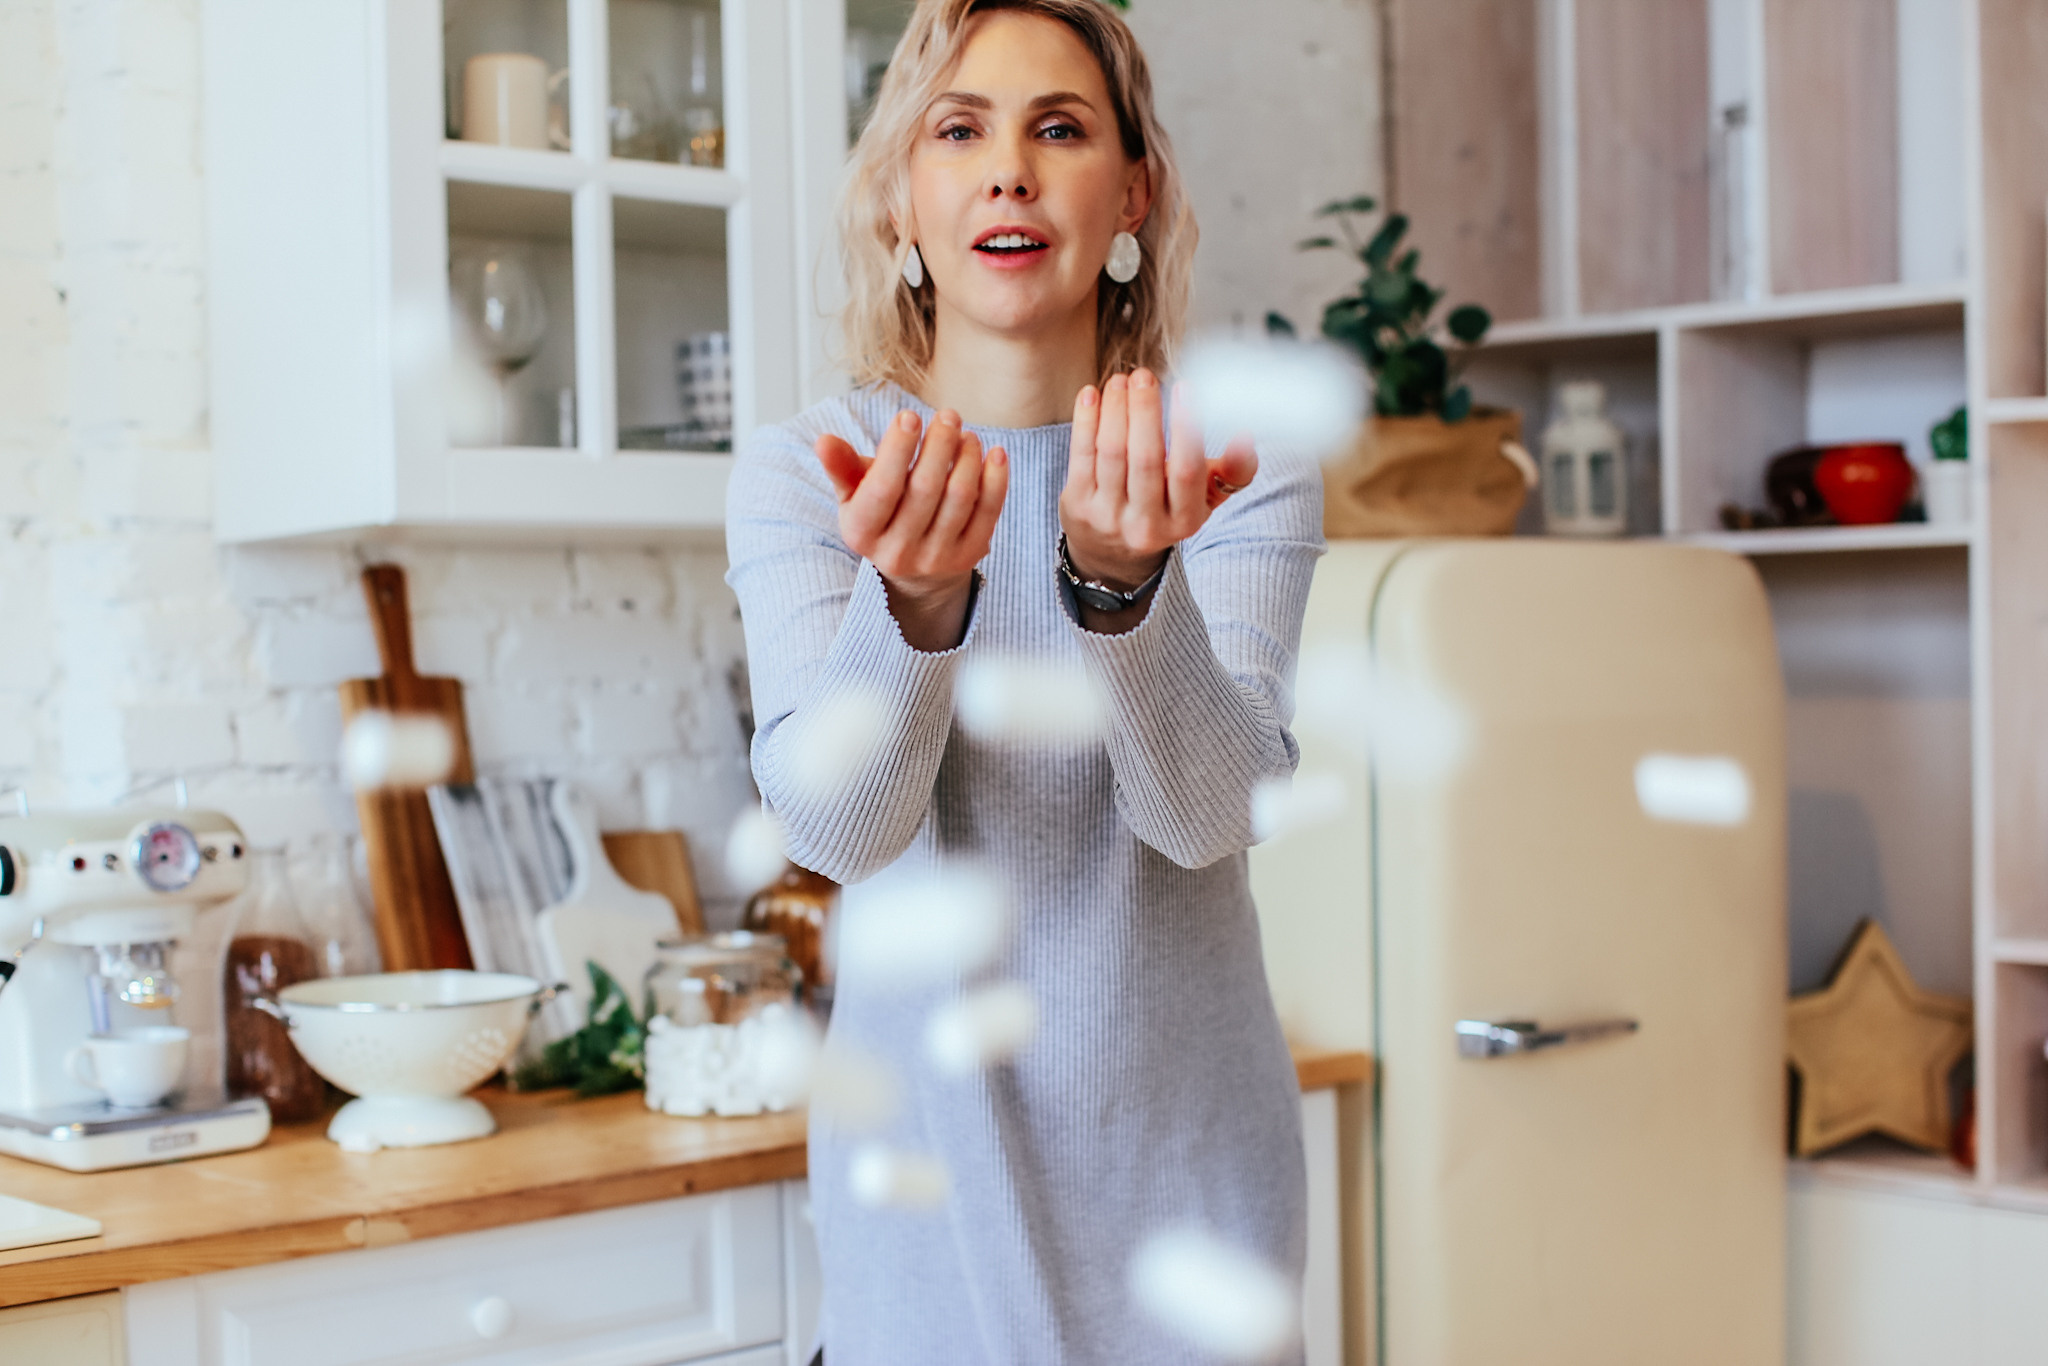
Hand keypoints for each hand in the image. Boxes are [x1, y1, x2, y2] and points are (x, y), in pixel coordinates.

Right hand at [816, 408, 1008, 650]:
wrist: (913, 564)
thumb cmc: (881, 512)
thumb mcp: (855, 492)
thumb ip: (842, 466)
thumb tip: (823, 441)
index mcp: (862, 532)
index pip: (882, 488)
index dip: (897, 449)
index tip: (909, 416)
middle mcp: (897, 553)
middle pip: (925, 489)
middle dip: (940, 445)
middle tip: (948, 415)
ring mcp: (935, 559)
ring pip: (959, 498)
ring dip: (967, 458)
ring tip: (966, 434)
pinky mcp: (968, 558)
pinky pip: (988, 513)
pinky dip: (996, 479)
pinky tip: (995, 453)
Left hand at [1059, 368, 1257, 588]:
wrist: (1112, 550)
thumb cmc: (1167, 507)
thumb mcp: (1204, 498)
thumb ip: (1232, 470)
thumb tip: (1247, 435)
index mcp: (1185, 521)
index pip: (1188, 472)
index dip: (1187, 428)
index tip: (1186, 387)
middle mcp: (1146, 525)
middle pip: (1145, 459)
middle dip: (1145, 410)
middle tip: (1145, 376)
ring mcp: (1108, 517)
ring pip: (1111, 452)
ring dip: (1115, 408)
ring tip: (1122, 380)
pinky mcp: (1078, 505)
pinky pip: (1081, 454)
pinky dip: (1086, 420)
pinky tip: (1091, 394)